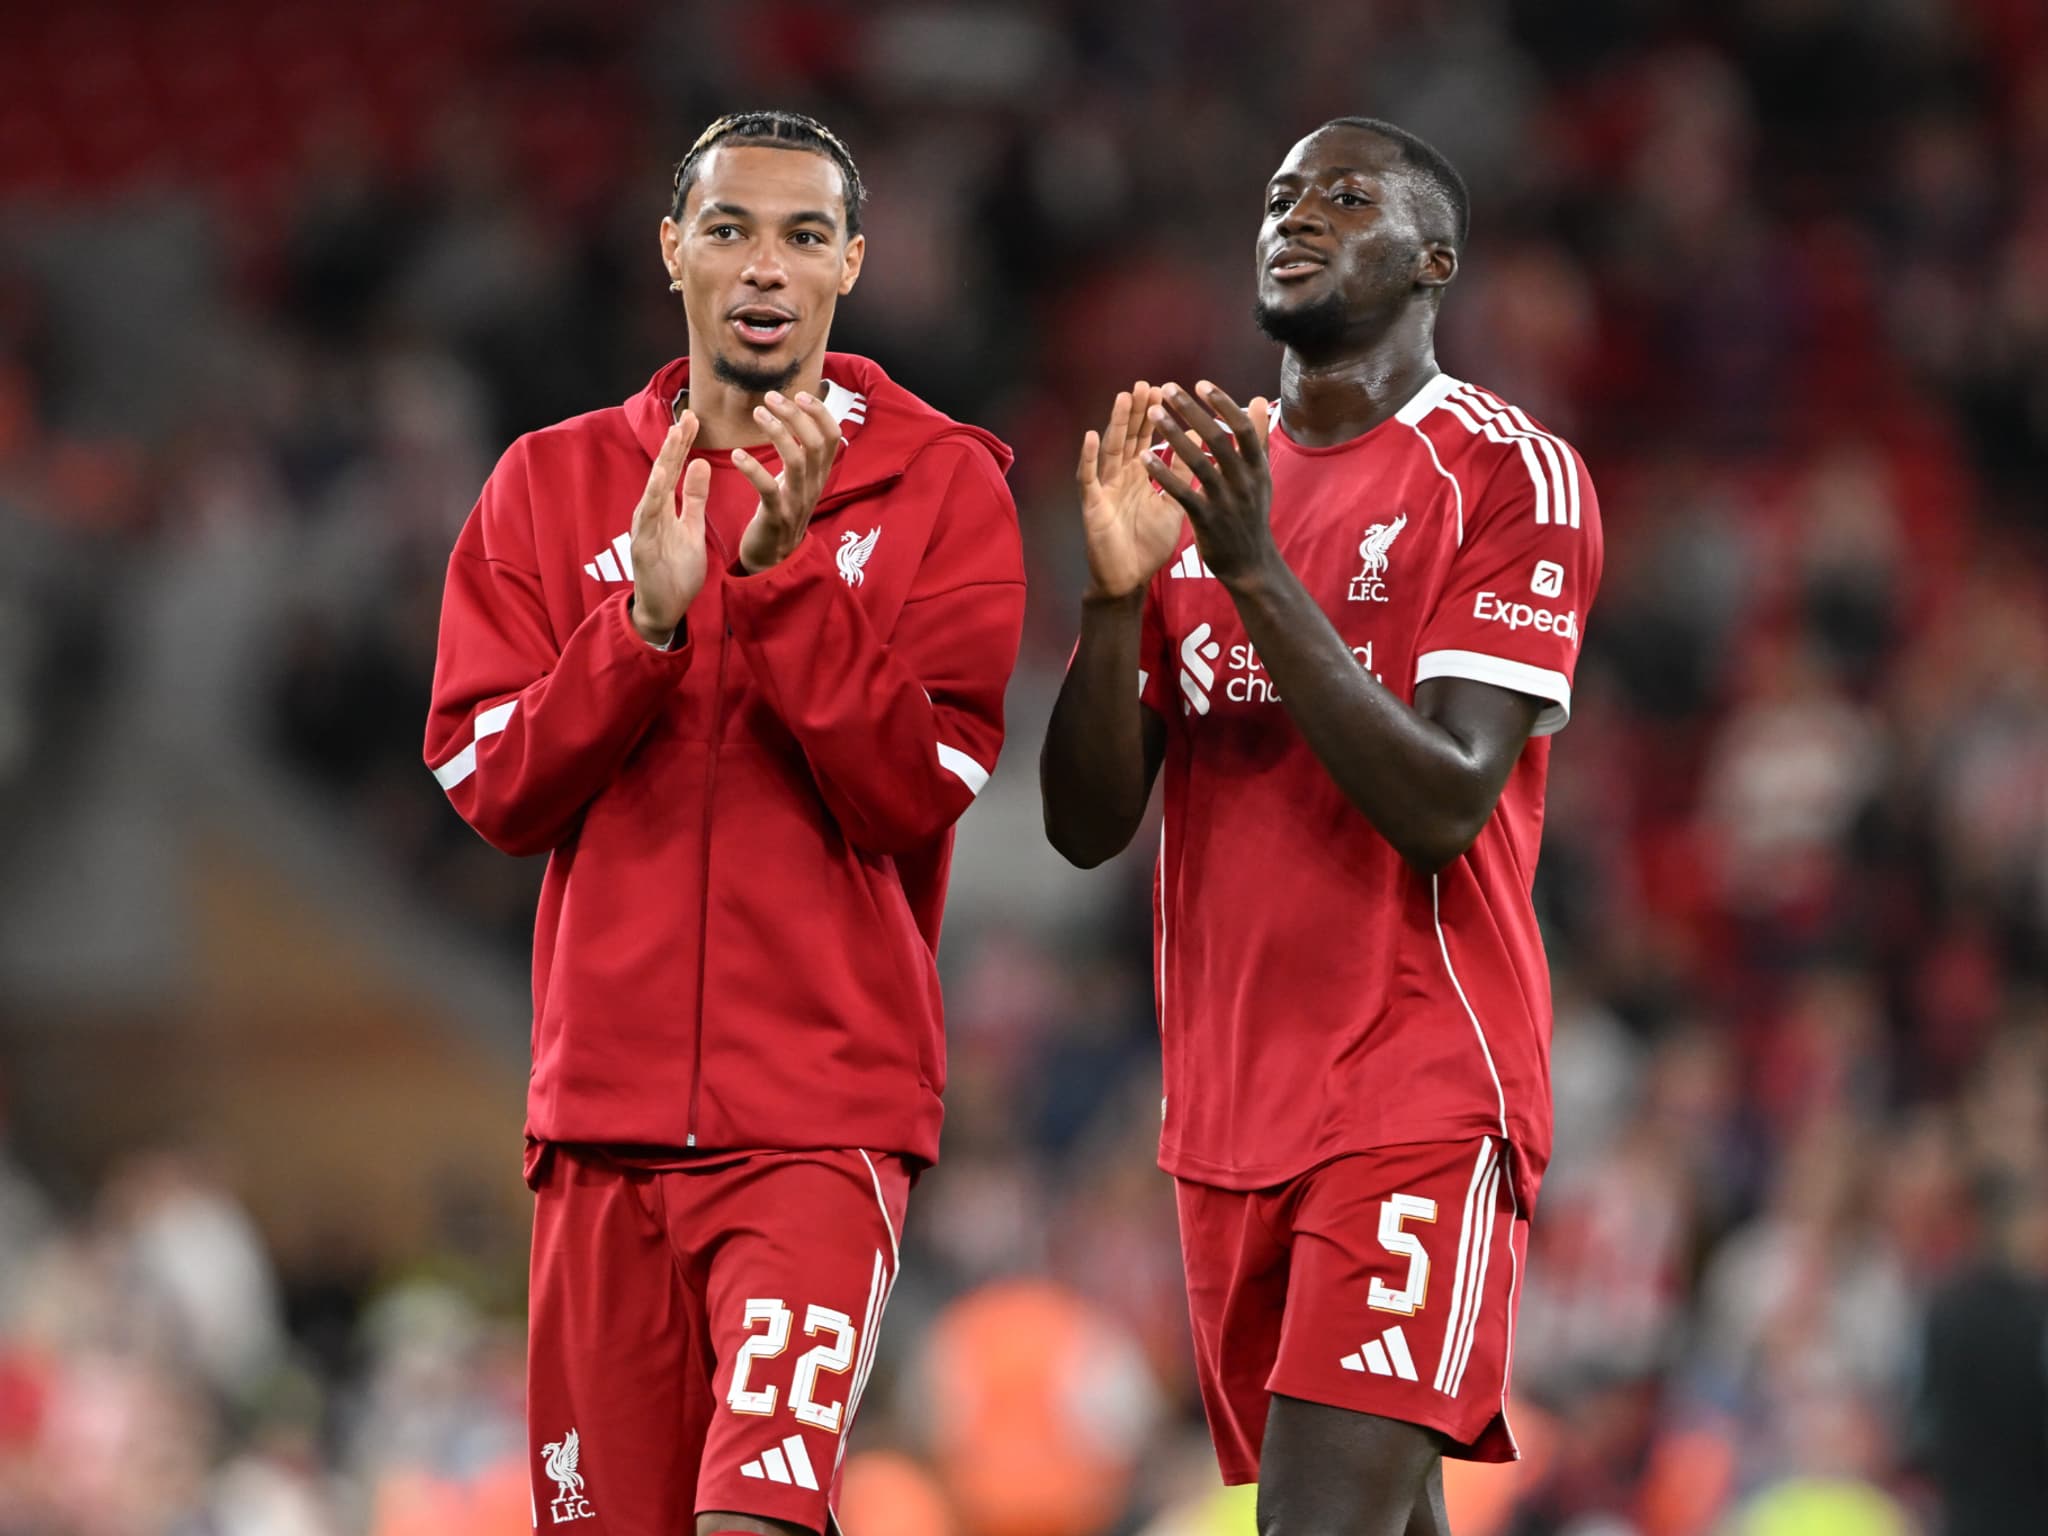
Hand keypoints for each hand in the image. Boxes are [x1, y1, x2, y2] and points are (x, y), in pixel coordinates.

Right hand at [629, 411, 712, 645]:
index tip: (694, 418)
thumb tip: (699, 462)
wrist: (664, 608)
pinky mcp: (642, 546)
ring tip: (673, 439)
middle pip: (663, 473)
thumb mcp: (691, 527)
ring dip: (663, 465)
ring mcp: (644, 528)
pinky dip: (653, 498)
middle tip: (687, 417)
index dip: (683, 444)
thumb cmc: (676, 569)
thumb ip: (694, 497)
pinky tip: (661, 480)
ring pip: (653, 491)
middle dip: (674, 445)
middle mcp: (652, 512)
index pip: (675, 469)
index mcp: (665, 507)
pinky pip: (648, 519)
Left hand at [735, 390, 842, 573]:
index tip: (800, 393)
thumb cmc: (781, 513)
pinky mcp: (776, 515)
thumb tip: (800, 418)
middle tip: (771, 397)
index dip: (820, 412)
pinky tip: (737, 454)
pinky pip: (768, 487)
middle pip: (815, 442)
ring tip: (757, 413)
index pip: (833, 436)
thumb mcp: (798, 482)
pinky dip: (752, 468)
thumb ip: (802, 455)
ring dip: (776, 432)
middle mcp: (813, 486)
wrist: (774, 559)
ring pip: (796, 459)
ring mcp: (797, 501)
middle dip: (795, 414)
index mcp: (819, 475)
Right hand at [1075, 382, 1184, 601]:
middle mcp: (1120, 478)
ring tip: (1124, 398)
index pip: (1146, 439)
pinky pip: (1088, 478)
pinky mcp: (1092, 506)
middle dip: (1136, 411)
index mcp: (1139, 476)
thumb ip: (1183, 475)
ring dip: (1116, 424)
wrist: (1130, 579)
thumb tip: (1200, 444)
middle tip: (1145, 384)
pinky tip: (1091, 436)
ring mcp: (1105, 489)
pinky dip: (1088, 458)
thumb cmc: (1148, 544)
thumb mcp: (1174, 504)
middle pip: (1128, 438)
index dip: (1154, 416)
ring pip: (1110, 450)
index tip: (1165, 390)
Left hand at [1146, 382, 1274, 582]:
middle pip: (1217, 438)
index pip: (1242, 427)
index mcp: (1257, 467)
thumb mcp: (1260, 477)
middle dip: (1191, 411)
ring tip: (1153, 413)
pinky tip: (1144, 457)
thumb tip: (1260, 399)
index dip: (1222, 404)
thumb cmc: (1251, 516)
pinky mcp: (1207, 520)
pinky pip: (1182, 492)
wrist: (1251, 565)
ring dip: (1173, 435)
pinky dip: (1164, 473)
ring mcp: (1226, 501)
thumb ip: (1257, 438)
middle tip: (1168, 388)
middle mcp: (1244, 481)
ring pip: (1198, 461)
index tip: (1201, 383)